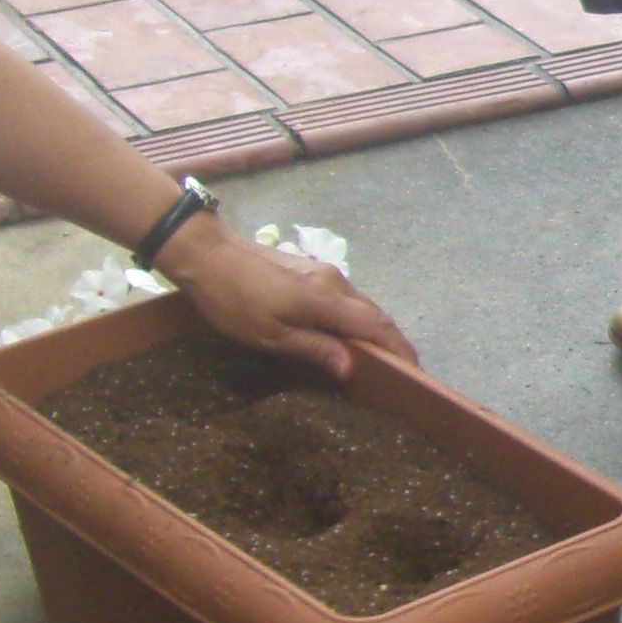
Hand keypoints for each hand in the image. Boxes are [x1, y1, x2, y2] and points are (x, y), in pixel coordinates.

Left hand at [160, 224, 416, 381]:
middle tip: (396, 369)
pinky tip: (344, 331)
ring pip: (359, 304)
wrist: (206, 252)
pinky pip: (345, 297)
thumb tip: (350, 367)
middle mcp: (335, 283)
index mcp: (327, 300)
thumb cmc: (232, 299)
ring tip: (372, 354)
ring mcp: (324, 272)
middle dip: (390, 341)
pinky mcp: (311, 270)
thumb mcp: (267, 334)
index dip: (399, 348)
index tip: (415, 370)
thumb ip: (313, 348)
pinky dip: (354, 317)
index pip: (377, 326)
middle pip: (374, 314)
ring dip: (371, 329)